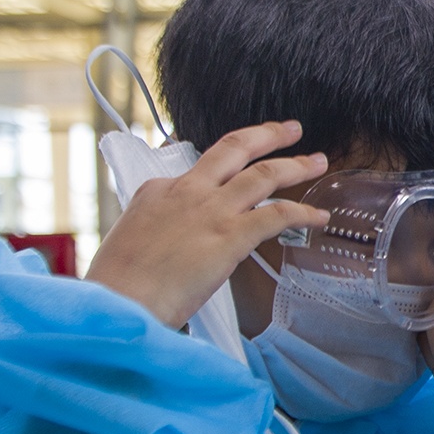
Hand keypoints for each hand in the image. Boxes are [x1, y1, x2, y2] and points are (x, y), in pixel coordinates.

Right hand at [86, 121, 329, 328]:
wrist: (116, 304)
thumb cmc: (119, 287)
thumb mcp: (129, 242)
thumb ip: (157, 231)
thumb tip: (175, 243)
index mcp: (157, 191)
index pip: (197, 171)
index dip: (222, 173)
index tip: (238, 175)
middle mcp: (186, 192)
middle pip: (233, 149)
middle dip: (266, 134)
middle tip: (290, 129)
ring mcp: (210, 211)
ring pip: (263, 174)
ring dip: (295, 165)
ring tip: (317, 162)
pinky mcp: (230, 236)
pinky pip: (277, 215)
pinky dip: (302, 213)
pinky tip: (317, 218)